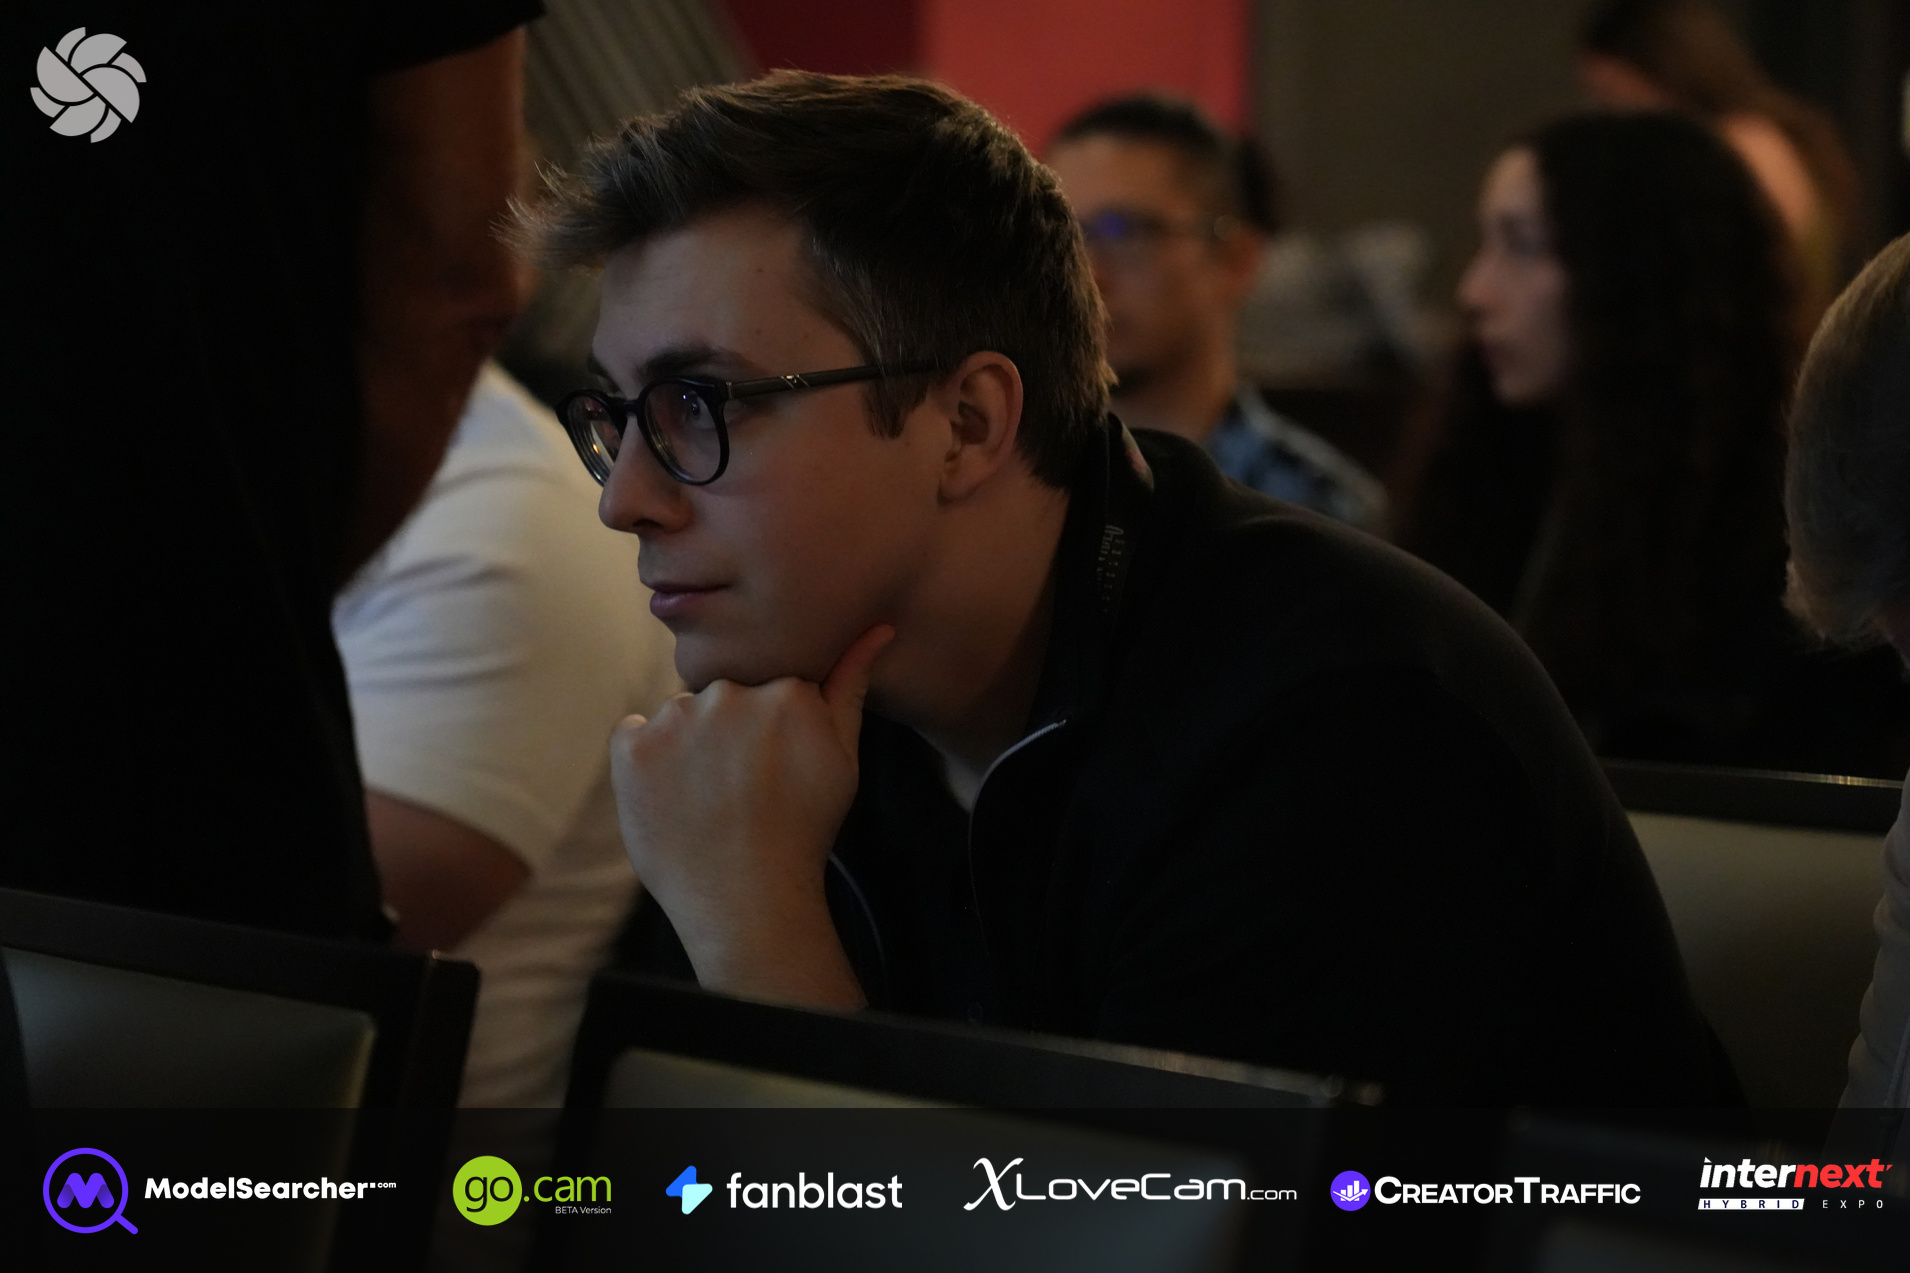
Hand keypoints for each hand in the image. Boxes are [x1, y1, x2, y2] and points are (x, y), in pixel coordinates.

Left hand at [607, 625, 893, 1007]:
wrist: (749, 901)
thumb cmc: (803, 830)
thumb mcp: (844, 757)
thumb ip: (851, 684)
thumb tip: (878, 627)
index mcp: (785, 689)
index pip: (766, 685)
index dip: (770, 730)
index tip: (773, 770)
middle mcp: (729, 693)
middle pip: (721, 696)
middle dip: (727, 732)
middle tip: (741, 789)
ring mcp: (676, 720)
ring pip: (679, 715)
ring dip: (686, 746)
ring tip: (707, 801)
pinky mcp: (631, 748)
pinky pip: (632, 735)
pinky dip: (644, 762)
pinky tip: (672, 799)